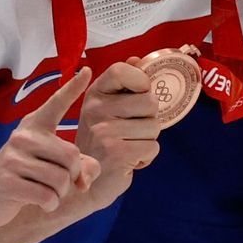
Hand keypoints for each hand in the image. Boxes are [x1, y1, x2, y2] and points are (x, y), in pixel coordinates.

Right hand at [0, 69, 100, 226]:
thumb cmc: (24, 175)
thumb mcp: (50, 165)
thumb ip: (78, 166)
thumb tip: (85, 178)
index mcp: (35, 126)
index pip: (57, 104)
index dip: (73, 88)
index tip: (87, 70)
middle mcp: (23, 136)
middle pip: (71, 157)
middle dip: (74, 176)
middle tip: (63, 183)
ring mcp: (13, 158)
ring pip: (61, 180)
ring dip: (61, 194)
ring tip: (48, 192)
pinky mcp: (7, 182)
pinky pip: (47, 196)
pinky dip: (51, 204)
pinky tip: (42, 202)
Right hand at [77, 61, 162, 178]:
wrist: (87, 183)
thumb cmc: (102, 143)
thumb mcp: (106, 109)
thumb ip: (123, 84)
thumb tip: (137, 59)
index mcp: (94, 94)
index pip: (122, 70)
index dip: (141, 81)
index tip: (138, 95)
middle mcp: (95, 109)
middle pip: (150, 101)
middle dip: (149, 118)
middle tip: (131, 130)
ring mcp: (104, 131)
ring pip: (154, 126)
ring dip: (147, 139)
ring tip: (128, 145)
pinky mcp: (116, 152)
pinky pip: (153, 147)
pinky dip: (146, 156)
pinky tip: (129, 159)